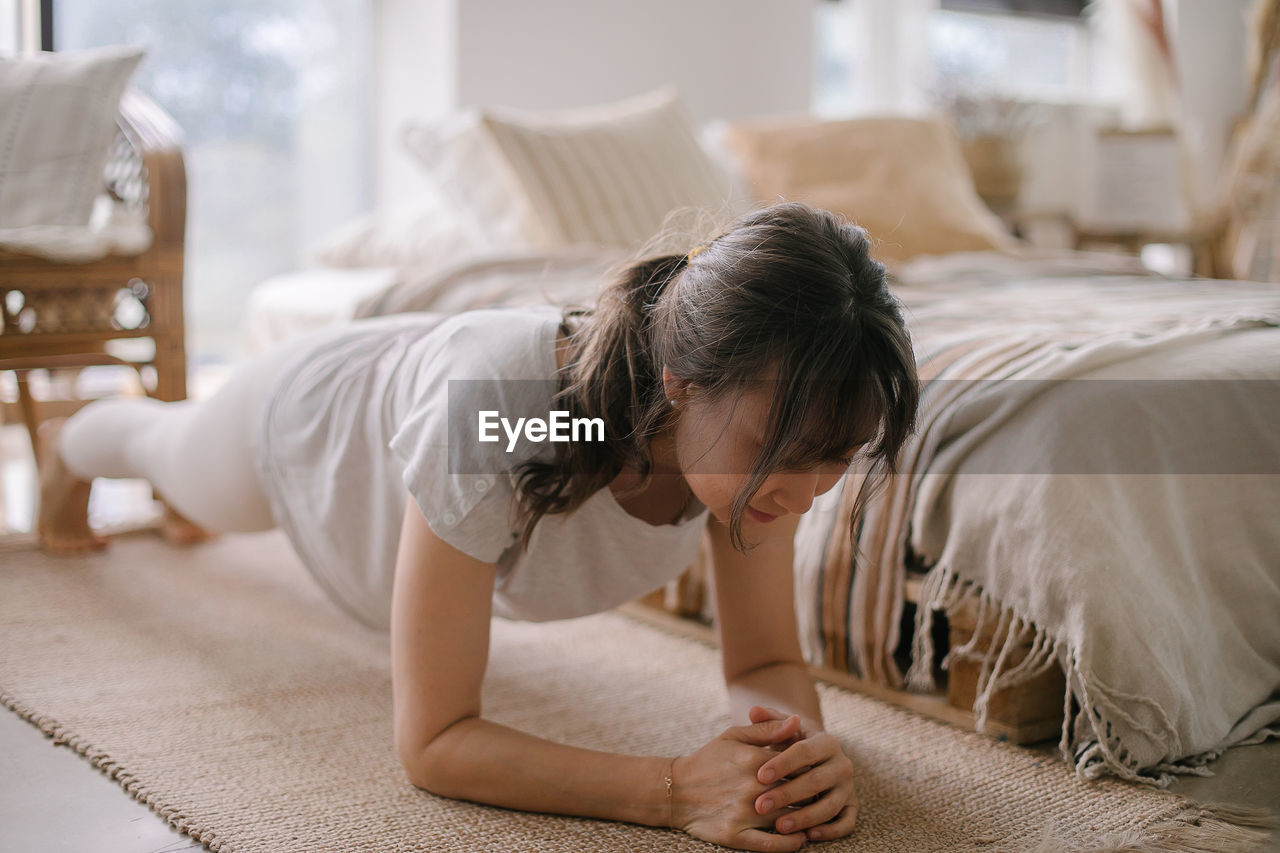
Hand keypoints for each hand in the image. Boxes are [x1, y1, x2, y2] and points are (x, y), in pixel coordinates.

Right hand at [670, 715, 811, 851]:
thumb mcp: (734, 737)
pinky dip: (790, 844)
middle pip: (798, 792)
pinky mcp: (735, 835)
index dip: (811, 769)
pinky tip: (799, 839)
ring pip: (789, 819)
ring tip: (814, 817)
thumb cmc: (708, 760)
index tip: (818, 771)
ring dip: (806, 819)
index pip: (798, 764)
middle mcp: (752, 787)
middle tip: (821, 795)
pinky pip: (771, 845)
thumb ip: (767, 729)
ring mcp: (744, 813)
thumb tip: (798, 721)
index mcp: (753, 760)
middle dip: (812, 794)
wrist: (675, 790)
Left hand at [746, 705, 858, 843]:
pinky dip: (831, 831)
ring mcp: (848, 787)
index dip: (783, 764)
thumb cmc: (789, 744)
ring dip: (805, 818)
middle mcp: (842, 764)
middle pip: (816, 780)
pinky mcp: (851, 807)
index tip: (760, 776)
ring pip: (831, 805)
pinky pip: (847, 822)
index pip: (805, 752)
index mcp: (826, 742)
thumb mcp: (780, 731)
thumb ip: (768, 721)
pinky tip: (808, 835)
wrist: (811, 759)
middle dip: (787, 794)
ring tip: (779, 826)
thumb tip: (754, 710)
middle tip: (761, 805)